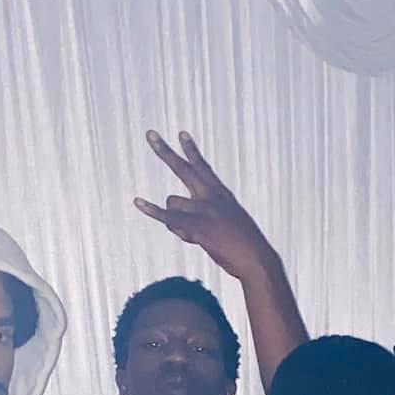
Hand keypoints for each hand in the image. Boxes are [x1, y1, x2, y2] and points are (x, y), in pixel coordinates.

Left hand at [136, 130, 276, 281]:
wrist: (257, 259)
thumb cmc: (245, 246)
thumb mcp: (231, 224)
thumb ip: (207, 217)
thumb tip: (179, 222)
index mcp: (222, 194)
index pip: (203, 167)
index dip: (191, 151)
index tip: (181, 135)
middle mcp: (211, 196)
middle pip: (183, 169)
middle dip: (165, 152)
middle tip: (150, 134)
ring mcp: (204, 209)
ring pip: (173, 202)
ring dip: (175, 219)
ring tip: (195, 235)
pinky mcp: (197, 225)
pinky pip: (168, 216)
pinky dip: (152, 210)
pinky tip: (137, 202)